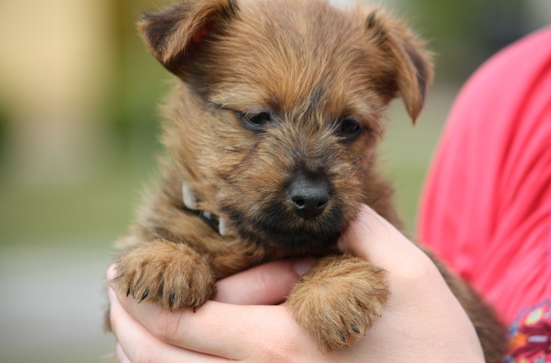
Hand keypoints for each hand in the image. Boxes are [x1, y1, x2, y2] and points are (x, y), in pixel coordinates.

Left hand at [107, 204, 484, 361]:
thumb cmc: (436, 345)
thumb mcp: (407, 272)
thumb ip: (359, 229)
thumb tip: (329, 204)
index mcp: (282, 344)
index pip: (189, 322)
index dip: (145, 300)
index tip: (122, 277)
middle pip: (169, 362)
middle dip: (132, 328)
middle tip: (114, 300)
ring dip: (147, 359)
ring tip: (128, 335)